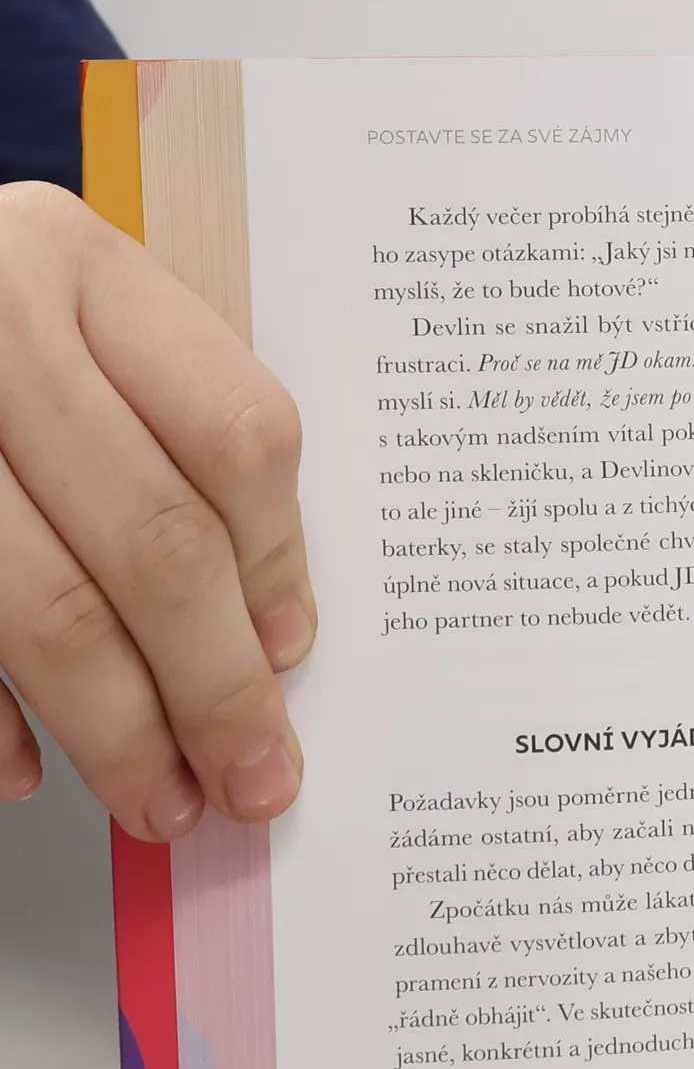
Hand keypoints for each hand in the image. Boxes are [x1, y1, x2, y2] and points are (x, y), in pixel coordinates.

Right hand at [0, 180, 311, 839]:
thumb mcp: (81, 333)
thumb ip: (176, 447)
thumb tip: (269, 641)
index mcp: (83, 267)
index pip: (237, 435)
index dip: (279, 567)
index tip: (292, 658)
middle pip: (157, 541)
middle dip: (215, 690)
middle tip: (252, 780)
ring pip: (47, 609)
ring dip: (115, 732)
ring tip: (160, 802)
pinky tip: (27, 772)